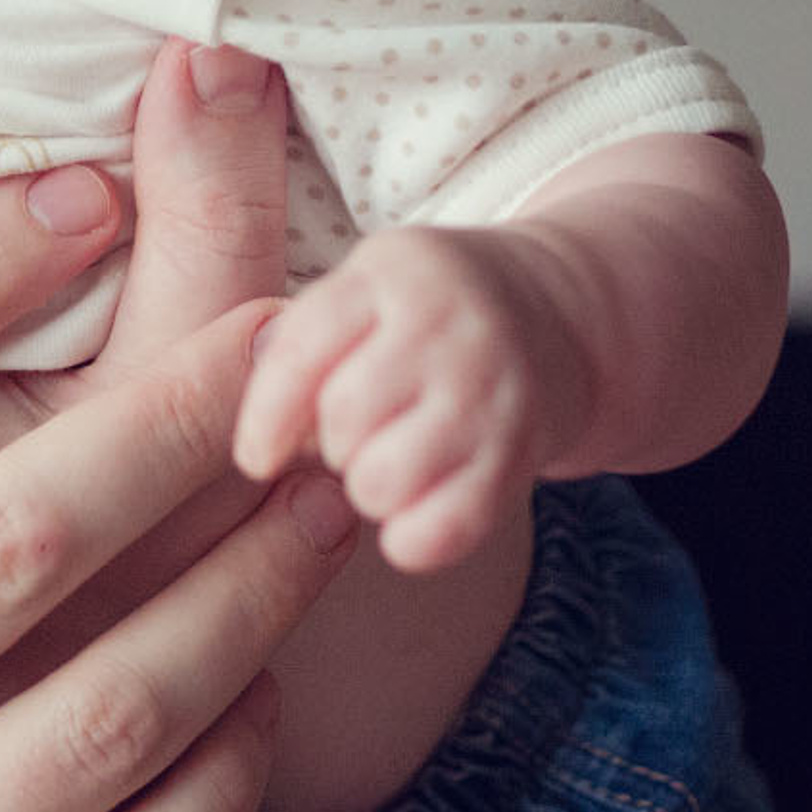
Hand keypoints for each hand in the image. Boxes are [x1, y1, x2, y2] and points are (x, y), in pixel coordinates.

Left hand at [233, 224, 591, 572]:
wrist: (557, 316)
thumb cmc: (423, 316)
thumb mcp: (364, 294)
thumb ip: (304, 348)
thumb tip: (257, 444)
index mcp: (389, 272)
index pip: (303, 348)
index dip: (266, 413)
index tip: (254, 457)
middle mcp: (448, 325)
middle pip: (342, 418)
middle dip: (329, 443)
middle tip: (353, 435)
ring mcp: (492, 390)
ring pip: (382, 479)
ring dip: (369, 488)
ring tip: (385, 464)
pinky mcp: (523, 453)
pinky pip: (446, 527)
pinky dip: (413, 539)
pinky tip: (408, 523)